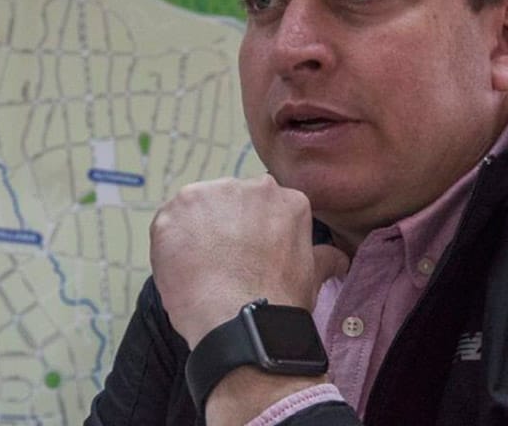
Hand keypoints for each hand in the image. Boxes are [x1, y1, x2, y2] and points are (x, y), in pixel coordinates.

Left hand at [150, 174, 346, 347]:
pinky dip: (171, 244)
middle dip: (224, 226)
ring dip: (196, 232)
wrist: (240, 321)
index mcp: (284, 198)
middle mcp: (247, 187)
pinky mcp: (173, 211)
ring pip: (197, 208)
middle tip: (224, 261)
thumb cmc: (278, 302)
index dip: (252, 231)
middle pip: (229, 201)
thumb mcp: (312, 275)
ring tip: (201, 268)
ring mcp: (207, 195)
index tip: (248, 252)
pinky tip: (182, 269)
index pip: (262, 205)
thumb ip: (324, 257)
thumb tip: (338, 259)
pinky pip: (168, 223)